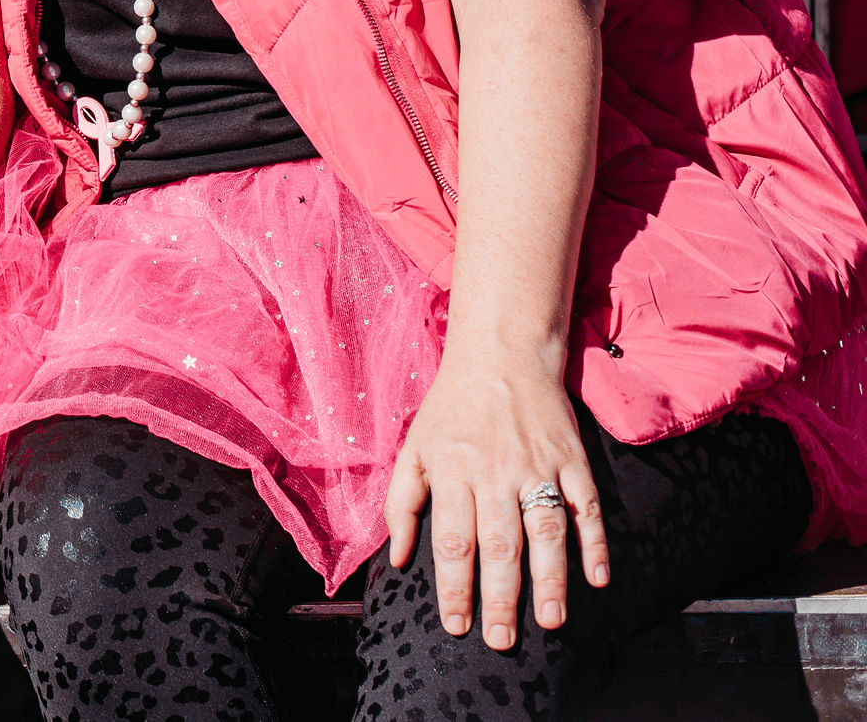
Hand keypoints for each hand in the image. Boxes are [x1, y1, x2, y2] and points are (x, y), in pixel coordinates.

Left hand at [384, 349, 609, 647]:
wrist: (501, 354)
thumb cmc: (450, 409)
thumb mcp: (413, 448)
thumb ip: (401, 503)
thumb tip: (398, 558)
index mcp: (452, 470)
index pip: (452, 540)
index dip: (453, 586)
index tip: (457, 625)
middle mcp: (494, 471)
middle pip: (499, 543)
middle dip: (500, 596)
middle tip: (502, 640)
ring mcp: (537, 465)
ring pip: (546, 530)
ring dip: (550, 579)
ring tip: (551, 621)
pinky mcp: (572, 459)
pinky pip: (586, 507)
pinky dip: (595, 543)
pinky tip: (598, 578)